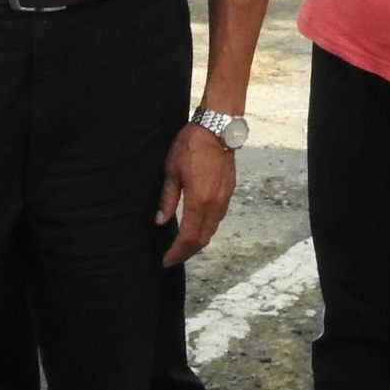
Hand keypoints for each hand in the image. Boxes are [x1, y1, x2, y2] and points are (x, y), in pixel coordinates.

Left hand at [157, 123, 236, 265]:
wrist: (217, 128)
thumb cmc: (191, 146)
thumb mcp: (171, 171)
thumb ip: (167, 198)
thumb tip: (160, 221)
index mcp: (199, 201)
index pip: (188, 237)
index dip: (177, 252)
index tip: (166, 260)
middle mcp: (215, 204)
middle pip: (203, 238)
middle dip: (187, 252)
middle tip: (172, 257)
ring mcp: (224, 199)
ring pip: (212, 229)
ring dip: (197, 241)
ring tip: (182, 245)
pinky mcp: (229, 192)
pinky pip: (217, 218)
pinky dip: (206, 228)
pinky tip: (196, 226)